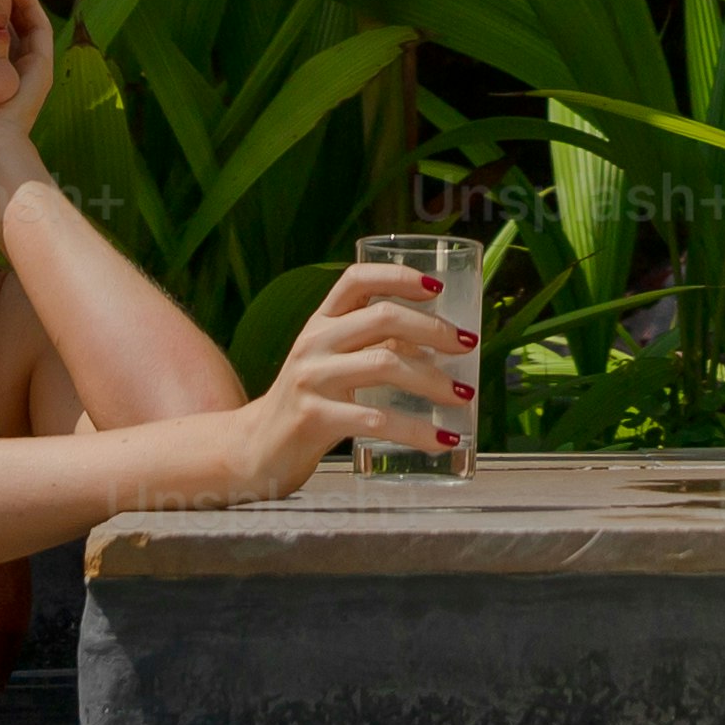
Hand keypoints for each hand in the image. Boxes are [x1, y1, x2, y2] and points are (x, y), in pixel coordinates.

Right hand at [242, 264, 473, 493]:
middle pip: (382, 317)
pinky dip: (416, 430)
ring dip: (433, 380)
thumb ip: (374, 347)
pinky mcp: (314, 418)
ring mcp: (311, 379)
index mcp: (320, 321)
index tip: (437, 288)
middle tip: (468, 345)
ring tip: (463, 396)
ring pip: (384, 364)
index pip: (356, 280)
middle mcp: (313, 342)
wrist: (256, 449)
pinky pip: (376, 419)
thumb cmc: (310, 402)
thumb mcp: (334, 363)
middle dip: (434, 329)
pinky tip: (442, 440)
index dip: (398, 276)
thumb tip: (440, 344)